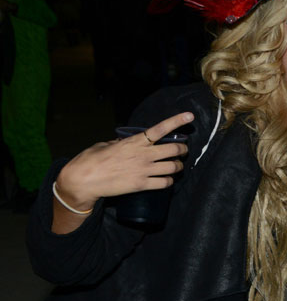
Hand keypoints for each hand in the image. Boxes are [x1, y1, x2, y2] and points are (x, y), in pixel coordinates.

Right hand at [56, 112, 193, 209]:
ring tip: (177, 166)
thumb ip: (120, 142)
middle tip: (182, 150)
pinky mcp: (141, 185)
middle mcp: (143, 155)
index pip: (160, 129)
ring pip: (174, 167)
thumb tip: (126, 141)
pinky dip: (169, 180)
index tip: (189, 116)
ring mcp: (143, 170)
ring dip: (179, 166)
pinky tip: (167, 179)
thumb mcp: (105, 145)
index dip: (176, 121)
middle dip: (182, 149)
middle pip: (174, 149)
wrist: (82, 181)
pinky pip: (165, 183)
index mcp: (134, 142)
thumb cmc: (90, 160)